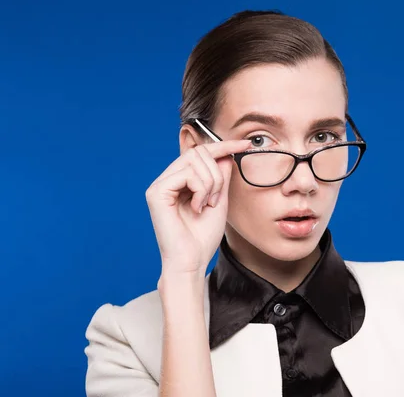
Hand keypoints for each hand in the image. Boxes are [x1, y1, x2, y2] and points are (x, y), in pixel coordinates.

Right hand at [145, 139, 251, 275]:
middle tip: (217, 198)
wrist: (192, 260)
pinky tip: (196, 208)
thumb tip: (226, 153)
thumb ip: (221, 176)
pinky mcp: (156, 192)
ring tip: (206, 205)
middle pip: (199, 153)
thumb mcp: (219, 200)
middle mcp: (167, 179)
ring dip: (211, 183)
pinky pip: (187, 174)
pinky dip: (200, 190)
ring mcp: (159, 185)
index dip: (224, 145)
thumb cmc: (203, 236)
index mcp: (180, 181)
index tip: (245, 144)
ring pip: (195, 161)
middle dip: (218, 173)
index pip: (201, 152)